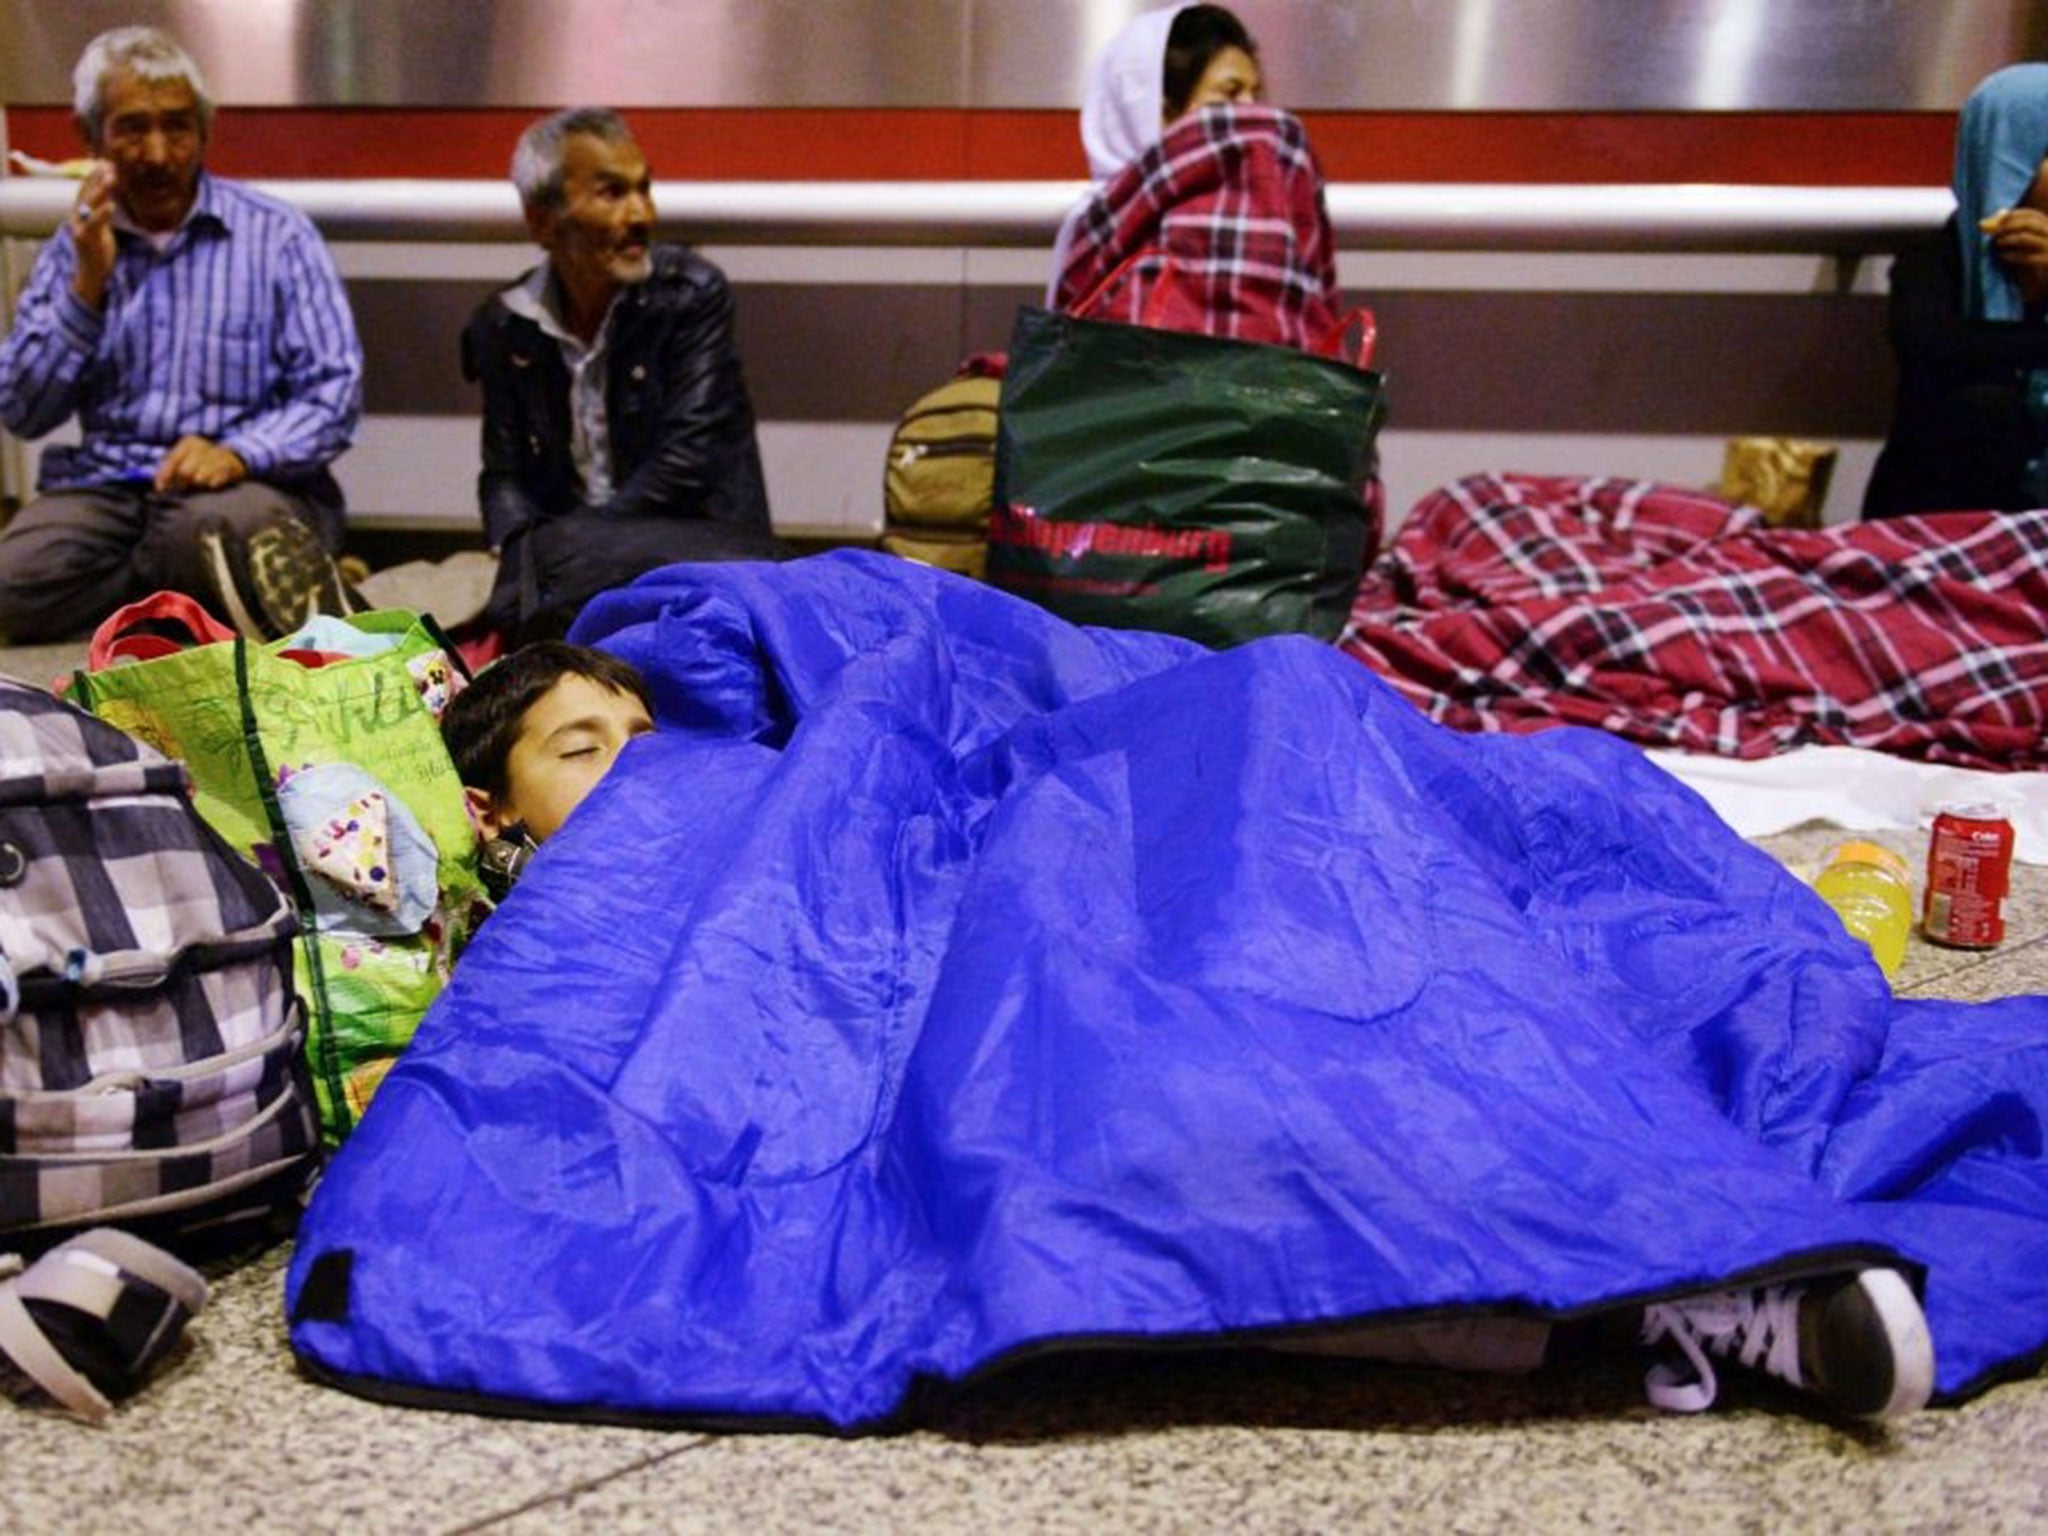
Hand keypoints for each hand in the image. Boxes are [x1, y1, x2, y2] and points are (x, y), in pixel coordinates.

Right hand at [67, 161, 116, 309]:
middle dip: (97, 177)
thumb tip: (109, 196)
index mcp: (79, 211)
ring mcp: (79, 227)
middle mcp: (76, 216)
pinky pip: (95, 224)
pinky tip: (112, 205)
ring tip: (111, 177)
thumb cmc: (98, 248)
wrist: (92, 273)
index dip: (93, 174)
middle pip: (86, 192)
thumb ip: (102, 211)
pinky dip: (103, 213)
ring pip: (89, 204)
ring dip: (101, 189)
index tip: (105, 161)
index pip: (85, 188)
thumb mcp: (101, 226)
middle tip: (109, 164)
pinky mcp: (85, 239)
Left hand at [154, 435, 247, 492]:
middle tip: (184, 486)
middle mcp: (202, 447)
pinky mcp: (228, 468)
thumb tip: (159, 484)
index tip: (160, 488)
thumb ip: (170, 467)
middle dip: (182, 482)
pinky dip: (210, 485)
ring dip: (197, 484)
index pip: (173, 460)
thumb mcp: (185, 456)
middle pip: (185, 472)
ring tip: (199, 482)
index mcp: (189, 443)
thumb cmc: (202, 459)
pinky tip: (212, 482)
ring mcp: (216, 457)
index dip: (165, 475)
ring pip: (199, 479)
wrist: (232, 458)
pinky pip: (213, 483)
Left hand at [1981, 206, 2047, 307]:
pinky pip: (2026, 257)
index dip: (2014, 214)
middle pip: (2029, 223)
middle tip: (1992, 231)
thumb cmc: (2040, 256)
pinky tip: (2003, 256)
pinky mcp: (2047, 261)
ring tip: (1997, 242)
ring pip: (2026, 238)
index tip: (1997, 219)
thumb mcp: (2032, 239)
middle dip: (2008, 225)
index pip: (2032, 214)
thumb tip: (2000, 212)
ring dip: (2007, 239)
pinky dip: (2012, 255)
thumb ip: (2018, 226)